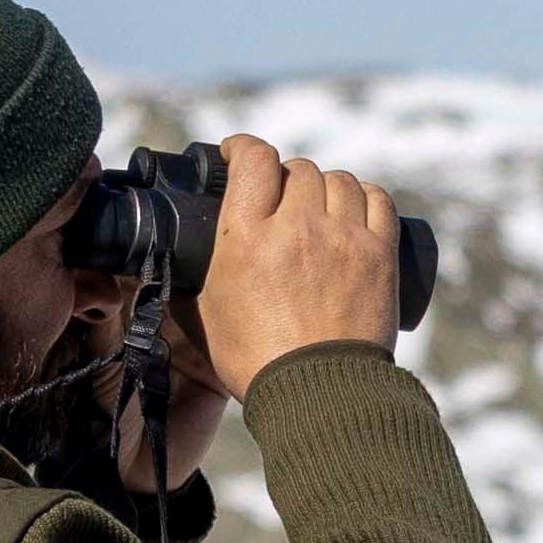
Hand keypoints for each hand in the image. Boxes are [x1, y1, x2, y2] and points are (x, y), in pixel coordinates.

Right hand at [188, 133, 405, 399]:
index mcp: (247, 236)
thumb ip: (185, 272)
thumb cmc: (256, 360)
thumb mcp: (202, 313)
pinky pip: (380, 201)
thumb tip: (161, 254)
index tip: (238, 154)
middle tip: (281, 200)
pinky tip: (355, 210)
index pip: (252, 158)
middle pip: (298, 169)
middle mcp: (297, 227)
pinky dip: (366, 199)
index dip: (244, 147)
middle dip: (286, 179)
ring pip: (340, 180)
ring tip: (319, 209)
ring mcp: (343, 239)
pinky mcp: (380, 256)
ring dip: (326, 188)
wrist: (320, 395)